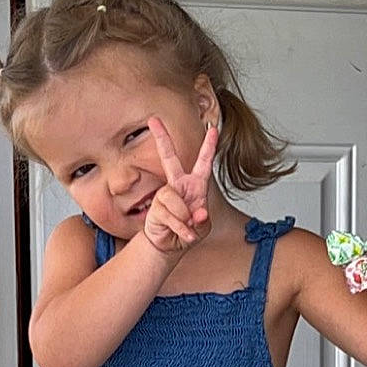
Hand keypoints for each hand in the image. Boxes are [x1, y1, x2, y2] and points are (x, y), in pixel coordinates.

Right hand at [142, 116, 215, 255]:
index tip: (213, 128)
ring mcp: (165, 195)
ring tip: (187, 227)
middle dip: (161, 138)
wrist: (170, 246)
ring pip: (176, 200)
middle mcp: (178, 185)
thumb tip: (198, 212)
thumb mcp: (203, 227)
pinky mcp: (157, 208)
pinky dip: (182, 229)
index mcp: (195, 185)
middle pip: (168, 157)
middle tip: (152, 120)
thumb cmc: (189, 231)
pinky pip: (171, 216)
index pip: (203, 162)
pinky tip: (184, 235)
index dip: (209, 145)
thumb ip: (202, 220)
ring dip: (185, 219)